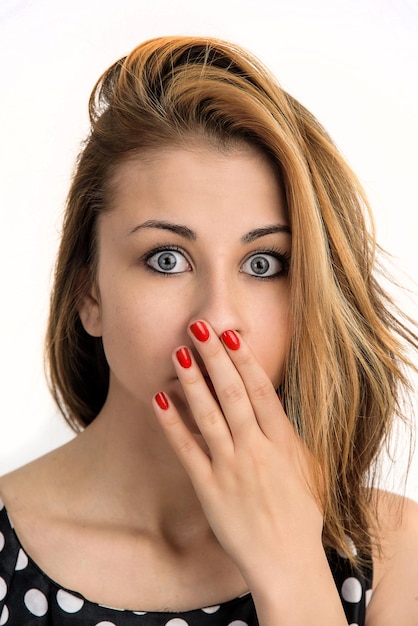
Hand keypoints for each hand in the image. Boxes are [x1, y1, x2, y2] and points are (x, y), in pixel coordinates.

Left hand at [153, 320, 323, 580]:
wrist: (287, 561)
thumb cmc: (301, 515)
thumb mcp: (307, 468)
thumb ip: (289, 434)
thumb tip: (273, 402)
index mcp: (282, 442)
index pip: (262, 392)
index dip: (245, 362)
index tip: (232, 336)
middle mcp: (256, 449)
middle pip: (234, 395)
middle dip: (216, 359)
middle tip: (200, 328)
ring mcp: (231, 468)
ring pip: (210, 416)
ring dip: (193, 382)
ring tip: (179, 352)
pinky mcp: (209, 488)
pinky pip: (188, 450)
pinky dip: (173, 424)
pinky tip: (160, 399)